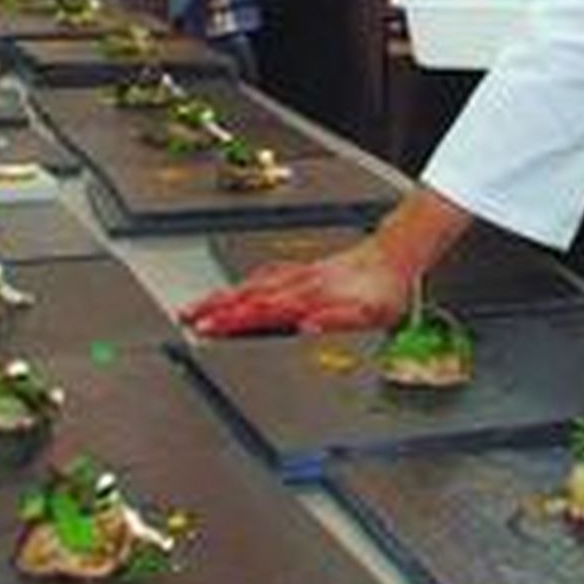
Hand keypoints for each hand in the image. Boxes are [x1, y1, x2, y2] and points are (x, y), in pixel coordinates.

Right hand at [182, 237, 412, 336]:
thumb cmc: (384, 291)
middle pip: (248, 295)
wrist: (397, 255)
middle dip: (215, 308)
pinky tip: (242, 286)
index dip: (231, 321)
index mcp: (308, 298)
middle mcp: (299, 284)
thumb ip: (337, 320)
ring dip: (224, 296)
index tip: (204, 329)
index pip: (260, 311)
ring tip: (199, 305)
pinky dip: (247, 282)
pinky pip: (266, 275)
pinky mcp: (305, 271)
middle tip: (186, 317)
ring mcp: (299, 275)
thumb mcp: (369, 315)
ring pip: (253, 284)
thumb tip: (306, 328)